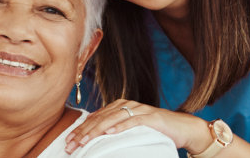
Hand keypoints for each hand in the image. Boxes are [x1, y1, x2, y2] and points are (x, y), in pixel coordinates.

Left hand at [63, 99, 211, 153]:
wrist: (181, 128)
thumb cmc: (154, 130)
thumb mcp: (129, 129)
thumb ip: (113, 130)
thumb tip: (92, 138)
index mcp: (118, 107)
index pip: (94, 118)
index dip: (80, 130)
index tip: (68, 143)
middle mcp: (126, 105)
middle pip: (99, 119)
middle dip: (83, 133)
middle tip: (71, 145)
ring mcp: (138, 110)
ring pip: (112, 119)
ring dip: (96, 131)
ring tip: (84, 141)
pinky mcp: (150, 117)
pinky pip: (133, 121)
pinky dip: (120, 127)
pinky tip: (109, 133)